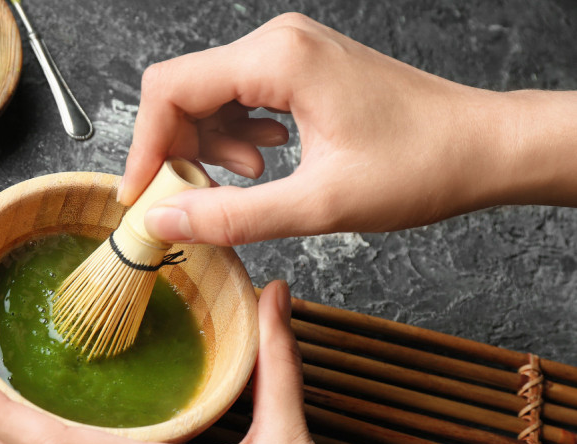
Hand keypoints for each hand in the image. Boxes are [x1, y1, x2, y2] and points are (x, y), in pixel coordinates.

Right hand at [119, 13, 576, 246]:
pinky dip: (237, 139)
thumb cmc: (419, 166)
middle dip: (179, 151)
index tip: (138, 198)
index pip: (171, 90)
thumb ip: (232, 216)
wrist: (481, 148)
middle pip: (185, 92)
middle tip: (194, 202)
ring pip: (210, 99)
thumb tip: (163, 222)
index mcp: (277, 60)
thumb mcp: (318, 205)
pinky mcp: (300, 71)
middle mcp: (278, 44)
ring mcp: (289, 54)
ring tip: (249, 185)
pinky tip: (267, 168)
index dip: (145, 148)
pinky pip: (240, 100)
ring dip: (211, 149)